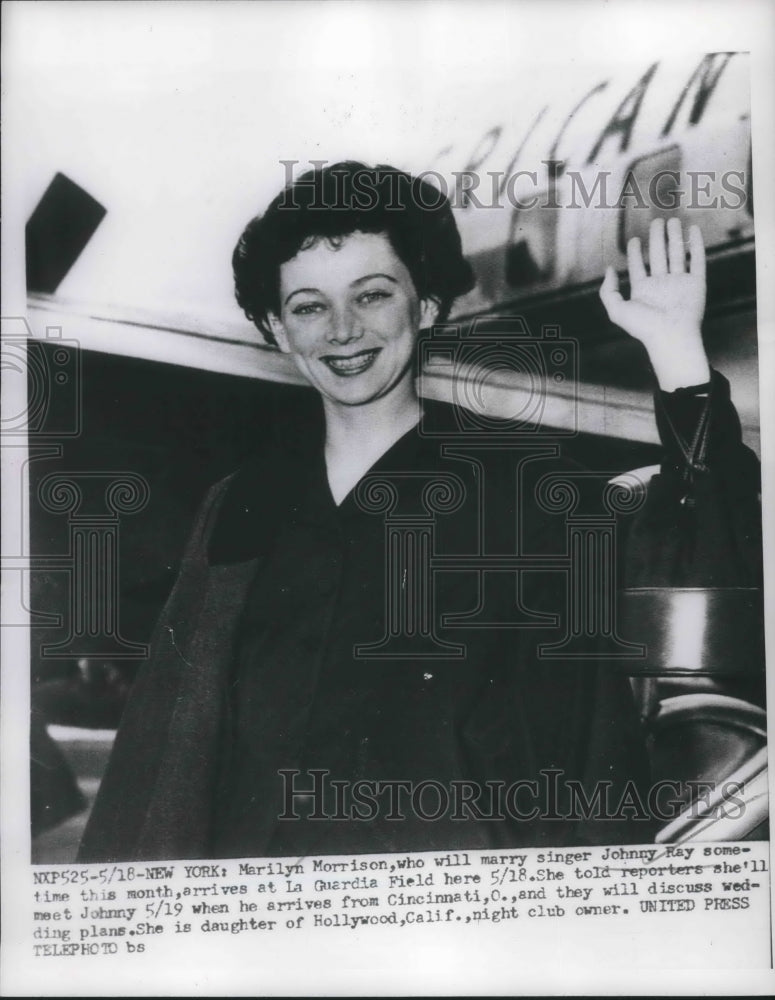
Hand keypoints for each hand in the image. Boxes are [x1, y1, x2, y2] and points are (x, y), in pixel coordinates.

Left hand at [599, 217, 710, 390]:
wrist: (672, 336)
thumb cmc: (644, 328)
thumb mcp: (617, 310)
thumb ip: (607, 291)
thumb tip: (609, 270)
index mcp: (643, 290)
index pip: (638, 267)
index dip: (635, 253)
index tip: (634, 240)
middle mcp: (661, 285)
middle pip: (658, 255)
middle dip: (657, 238)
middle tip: (657, 221)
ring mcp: (679, 283)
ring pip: (677, 254)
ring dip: (675, 237)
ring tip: (673, 221)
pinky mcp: (696, 283)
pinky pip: (697, 260)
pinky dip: (696, 244)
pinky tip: (693, 230)